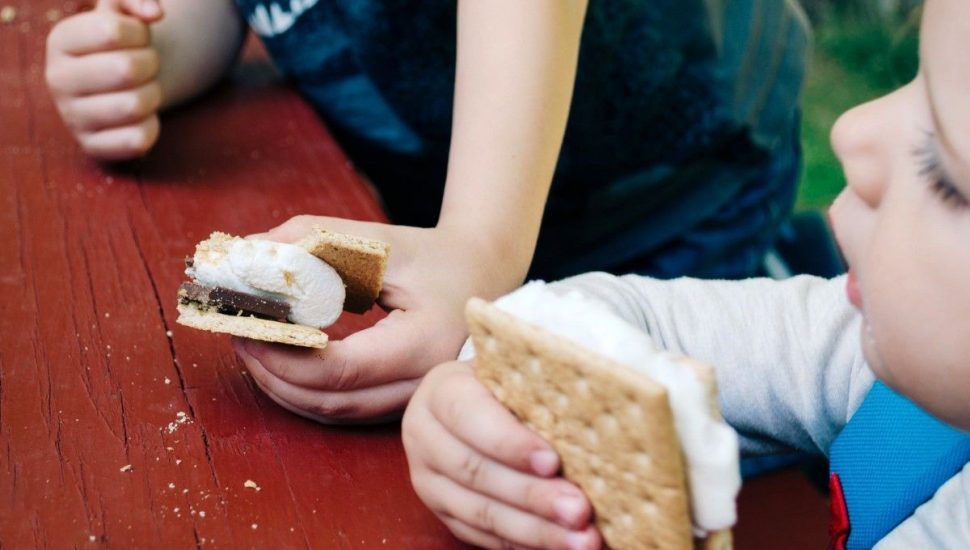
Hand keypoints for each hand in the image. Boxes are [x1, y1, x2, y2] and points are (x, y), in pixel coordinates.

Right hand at [46, 0, 163, 159]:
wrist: (117, 87)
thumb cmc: (122, 45)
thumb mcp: (123, 12)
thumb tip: (154, 13)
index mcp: (60, 40)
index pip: (112, 30)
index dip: (140, 33)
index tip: (138, 38)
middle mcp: (57, 79)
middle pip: (127, 69)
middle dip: (151, 64)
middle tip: (145, 66)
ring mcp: (72, 117)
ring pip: (135, 105)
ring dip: (154, 94)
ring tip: (143, 89)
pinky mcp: (93, 147)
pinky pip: (139, 139)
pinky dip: (152, 126)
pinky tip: (141, 117)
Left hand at [231, 215, 528, 421]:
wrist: (483, 275)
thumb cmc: (433, 255)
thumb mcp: (377, 240)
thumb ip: (312, 240)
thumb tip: (245, 255)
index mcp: (424, 343)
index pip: (340, 370)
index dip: (283, 355)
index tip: (246, 325)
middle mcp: (422, 384)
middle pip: (330, 401)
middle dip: (272, 373)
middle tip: (237, 333)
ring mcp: (413, 400)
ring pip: (333, 414)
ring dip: (283, 386)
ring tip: (250, 345)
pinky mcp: (400, 402)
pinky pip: (344, 410)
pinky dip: (304, 391)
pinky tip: (280, 361)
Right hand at [402, 361, 600, 548]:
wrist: (475, 400)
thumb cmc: (508, 381)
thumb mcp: (514, 372)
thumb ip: (537, 390)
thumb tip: (588, 415)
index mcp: (441, 392)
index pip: (469, 417)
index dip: (510, 442)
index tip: (553, 462)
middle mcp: (424, 435)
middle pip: (475, 472)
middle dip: (532, 495)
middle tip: (579, 510)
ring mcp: (428, 479)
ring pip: (480, 512)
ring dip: (534, 530)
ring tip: (580, 539)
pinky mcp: (442, 511)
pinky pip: (482, 535)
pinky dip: (523, 544)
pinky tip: (559, 545)